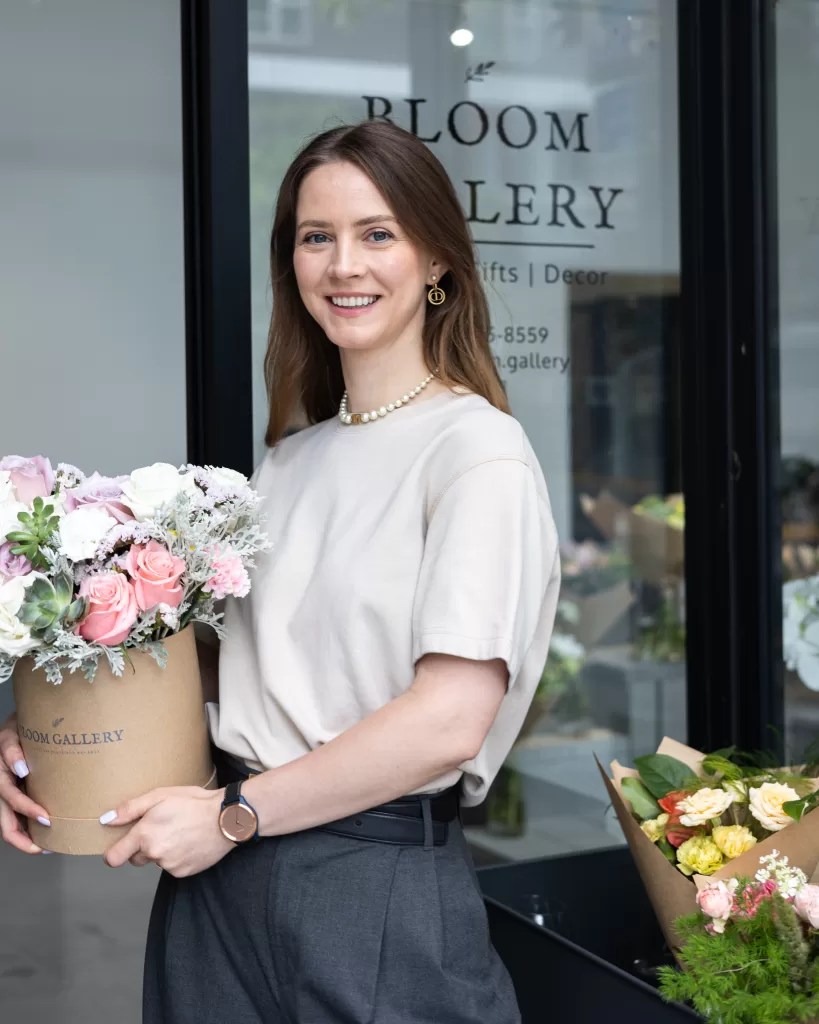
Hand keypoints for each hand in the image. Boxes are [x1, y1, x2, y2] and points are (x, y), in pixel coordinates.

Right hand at [0, 713, 50, 853]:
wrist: (22, 721)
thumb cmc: (18, 728)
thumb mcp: (11, 733)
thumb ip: (11, 749)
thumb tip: (20, 769)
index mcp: (1, 777)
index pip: (11, 801)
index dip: (27, 811)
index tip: (46, 818)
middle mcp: (3, 789)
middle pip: (6, 825)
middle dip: (24, 841)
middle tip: (46, 847)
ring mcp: (11, 794)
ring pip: (12, 826)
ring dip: (28, 840)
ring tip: (50, 846)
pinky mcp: (20, 794)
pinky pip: (21, 818)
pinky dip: (32, 829)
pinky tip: (50, 832)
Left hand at [102, 786, 233, 876]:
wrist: (226, 818)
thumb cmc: (194, 802)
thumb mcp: (161, 795)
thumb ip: (130, 809)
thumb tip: (107, 820)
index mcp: (144, 835)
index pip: (113, 858)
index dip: (113, 854)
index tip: (119, 848)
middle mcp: (154, 853)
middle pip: (136, 858)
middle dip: (143, 847)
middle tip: (161, 829)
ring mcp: (169, 865)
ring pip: (156, 861)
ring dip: (162, 851)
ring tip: (180, 832)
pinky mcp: (183, 872)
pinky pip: (172, 867)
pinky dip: (177, 857)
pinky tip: (189, 842)